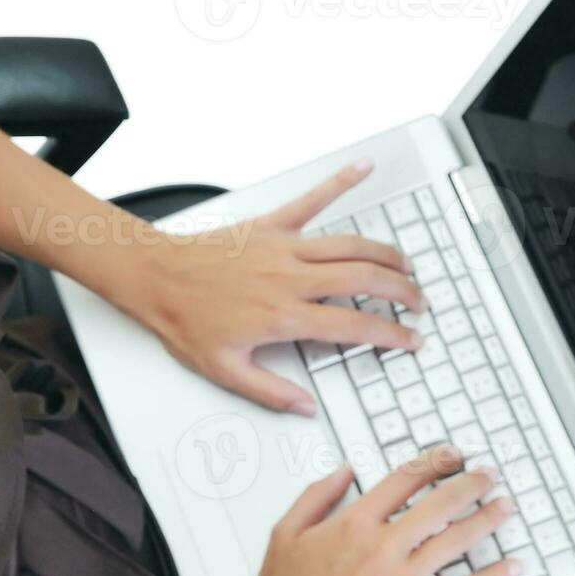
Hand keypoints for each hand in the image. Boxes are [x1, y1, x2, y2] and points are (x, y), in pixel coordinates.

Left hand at [113, 160, 427, 415]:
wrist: (155, 277)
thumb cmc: (184, 320)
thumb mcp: (224, 370)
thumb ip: (269, 391)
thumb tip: (304, 407)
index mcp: (284, 316)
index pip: (353, 326)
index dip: (389, 335)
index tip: (409, 340)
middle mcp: (291, 279)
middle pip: (364, 280)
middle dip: (401, 291)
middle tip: (420, 303)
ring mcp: (284, 247)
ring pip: (350, 245)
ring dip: (385, 253)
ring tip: (406, 265)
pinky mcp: (271, 226)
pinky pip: (312, 200)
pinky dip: (339, 182)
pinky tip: (363, 168)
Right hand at [238, 448, 520, 575]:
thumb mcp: (283, 535)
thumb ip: (315, 496)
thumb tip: (343, 472)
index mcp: (353, 524)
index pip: (405, 479)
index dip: (434, 461)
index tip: (450, 455)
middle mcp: (383, 548)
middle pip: (441, 504)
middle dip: (472, 484)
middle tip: (488, 476)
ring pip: (458, 541)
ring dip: (488, 520)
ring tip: (505, 507)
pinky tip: (511, 567)